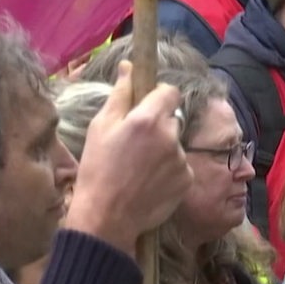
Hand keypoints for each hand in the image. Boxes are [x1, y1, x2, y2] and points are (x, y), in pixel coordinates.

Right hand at [65, 61, 192, 255]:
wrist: (107, 216)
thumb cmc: (98, 169)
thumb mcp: (101, 127)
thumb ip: (120, 94)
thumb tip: (129, 67)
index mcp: (148, 119)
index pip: (170, 92)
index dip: (159, 96)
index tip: (147, 106)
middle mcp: (170, 137)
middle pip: (172, 119)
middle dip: (158, 126)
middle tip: (135, 143)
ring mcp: (181, 159)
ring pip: (175, 144)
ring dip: (163, 149)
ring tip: (139, 167)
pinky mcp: (186, 180)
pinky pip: (180, 166)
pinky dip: (168, 170)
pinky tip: (148, 181)